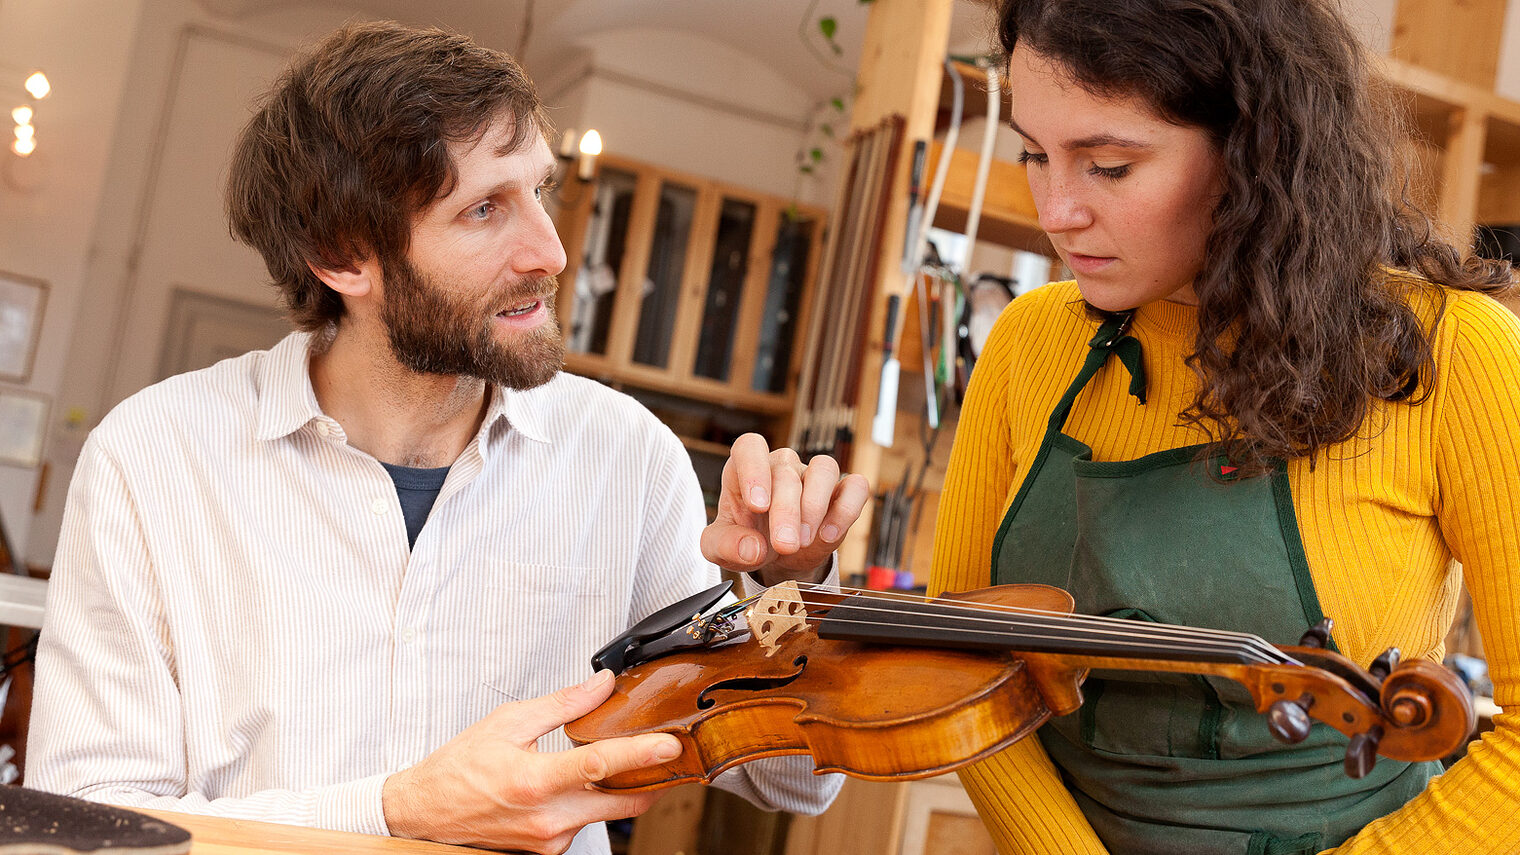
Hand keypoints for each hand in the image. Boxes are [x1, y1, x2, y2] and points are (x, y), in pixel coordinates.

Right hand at [382, 670, 679, 852]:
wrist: (426, 813)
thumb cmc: (458, 769)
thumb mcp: (508, 722)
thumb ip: (562, 704)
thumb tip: (600, 685)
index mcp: (534, 781)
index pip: (599, 766)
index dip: (640, 754)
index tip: (670, 745)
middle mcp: (546, 817)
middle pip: (619, 802)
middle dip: (652, 780)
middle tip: (672, 757)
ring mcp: (548, 839)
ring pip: (603, 814)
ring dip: (619, 791)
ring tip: (624, 763)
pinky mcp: (547, 851)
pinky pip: (582, 825)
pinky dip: (590, 804)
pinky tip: (580, 786)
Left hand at [700, 433, 869, 585]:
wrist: (776, 556)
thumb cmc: (746, 539)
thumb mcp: (719, 547)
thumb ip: (725, 545)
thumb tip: (751, 548)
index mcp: (746, 468)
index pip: (750, 447)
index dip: (754, 471)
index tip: (757, 505)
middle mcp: (781, 466)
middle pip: (787, 472)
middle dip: (786, 512)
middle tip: (785, 545)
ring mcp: (812, 475)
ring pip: (824, 468)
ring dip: (816, 505)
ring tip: (805, 540)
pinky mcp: (841, 492)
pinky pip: (855, 486)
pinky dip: (846, 510)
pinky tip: (830, 534)